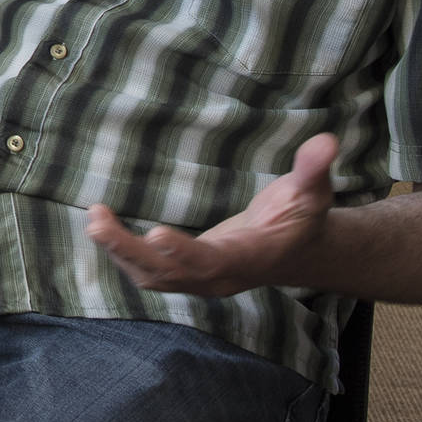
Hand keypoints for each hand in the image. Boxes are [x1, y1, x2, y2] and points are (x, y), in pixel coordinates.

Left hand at [85, 133, 338, 296]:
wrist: (296, 251)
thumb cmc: (302, 217)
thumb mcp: (313, 192)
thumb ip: (313, 169)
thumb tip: (327, 141)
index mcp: (250, 257)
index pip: (214, 261)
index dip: (184, 252)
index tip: (154, 234)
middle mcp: (221, 276)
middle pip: (170, 274)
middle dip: (130, 251)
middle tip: (96, 223)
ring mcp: (201, 280)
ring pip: (153, 276)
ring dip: (120, 252)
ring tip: (94, 219)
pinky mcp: (186, 275)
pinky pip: (149, 272)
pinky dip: (124, 253)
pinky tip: (103, 226)